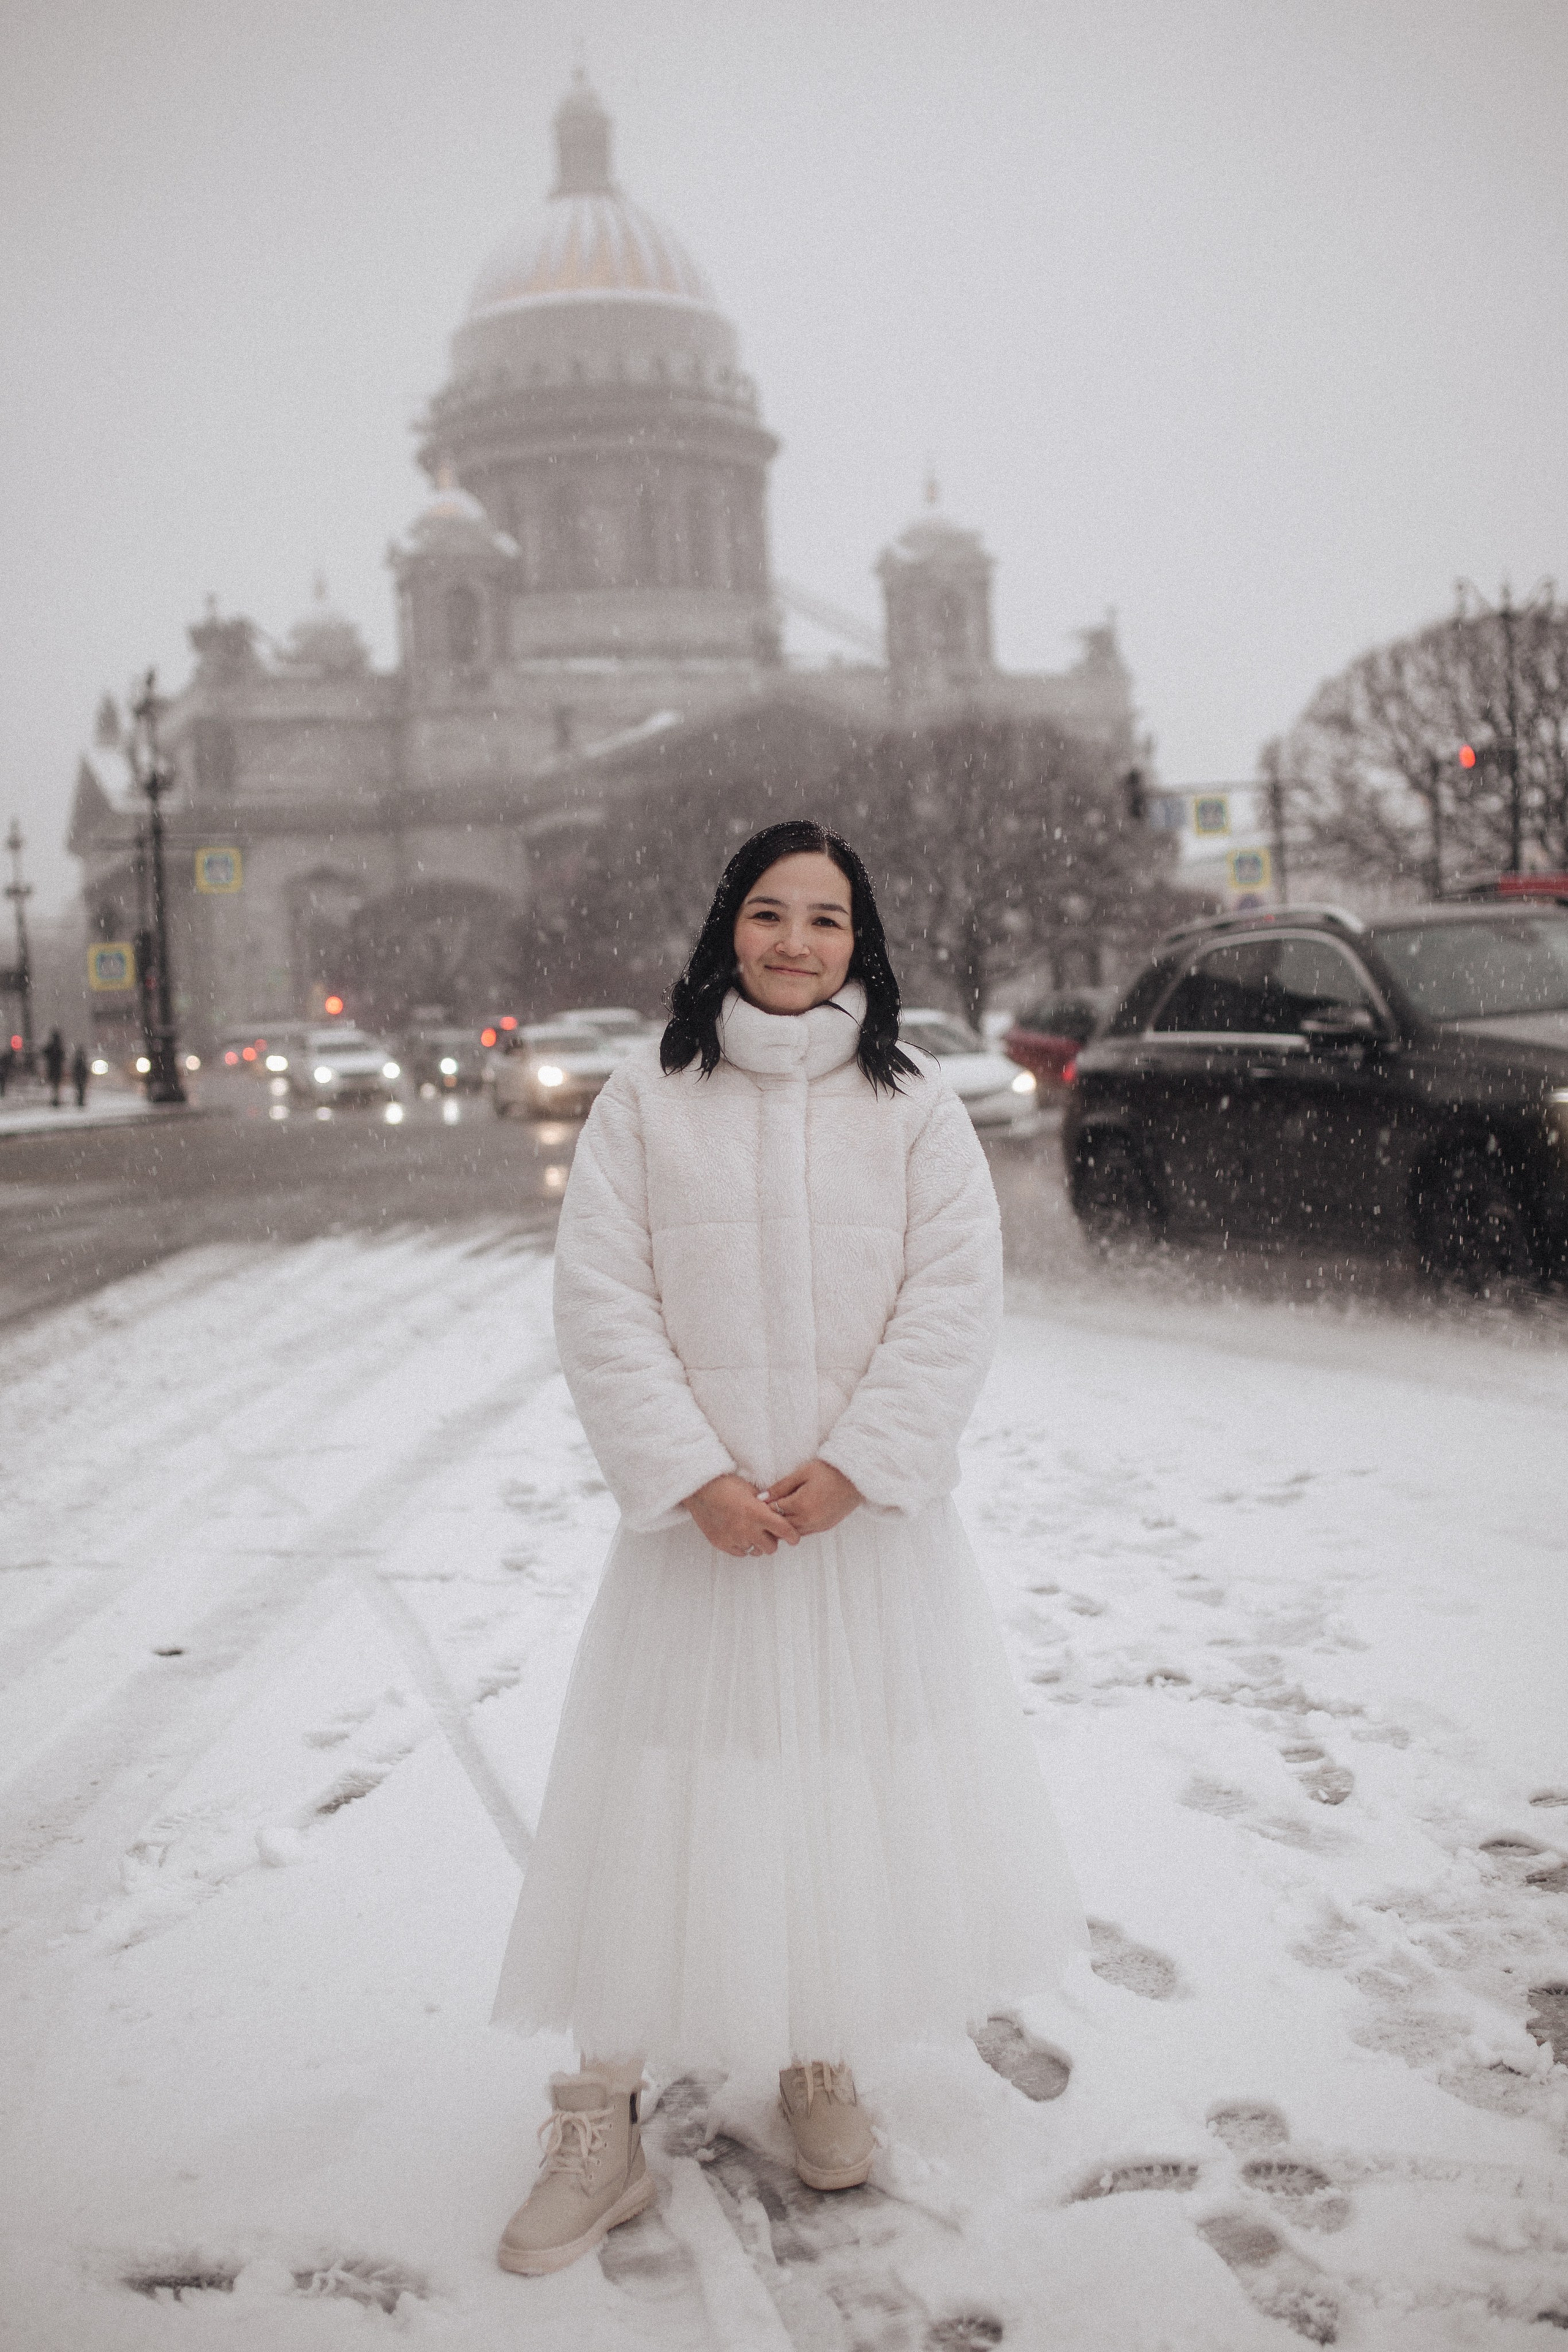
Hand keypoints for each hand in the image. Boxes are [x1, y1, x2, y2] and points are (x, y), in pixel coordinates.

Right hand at [684, 1473, 798, 1557]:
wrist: (700, 1488)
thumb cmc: (727, 1484)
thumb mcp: (752, 1490)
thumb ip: (766, 1505)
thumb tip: (779, 1514)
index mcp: (757, 1513)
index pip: (784, 1531)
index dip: (792, 1536)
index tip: (794, 1538)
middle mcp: (746, 1529)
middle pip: (771, 1547)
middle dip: (773, 1540)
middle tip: (769, 1532)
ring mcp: (733, 1538)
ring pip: (756, 1552)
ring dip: (757, 1543)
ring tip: (751, 1532)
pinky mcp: (721, 1544)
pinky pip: (740, 1553)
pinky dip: (743, 1546)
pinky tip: (739, 1534)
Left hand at [765, 1459, 861, 1536]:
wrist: (856, 1477)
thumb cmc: (829, 1470)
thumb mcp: (802, 1472)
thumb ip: (781, 1486)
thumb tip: (761, 1498)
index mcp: (801, 1504)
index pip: (774, 1511)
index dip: (766, 1505)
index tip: (761, 1500)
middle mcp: (809, 1519)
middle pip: (782, 1525)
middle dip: (773, 1518)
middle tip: (768, 1508)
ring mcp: (819, 1525)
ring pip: (794, 1532)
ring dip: (785, 1524)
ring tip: (782, 1511)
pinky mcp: (826, 1527)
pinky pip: (806, 1532)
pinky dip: (798, 1526)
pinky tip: (796, 1515)